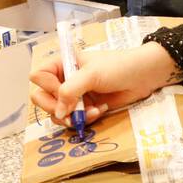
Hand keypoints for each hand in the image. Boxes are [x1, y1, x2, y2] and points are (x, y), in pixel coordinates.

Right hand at [29, 41, 173, 125]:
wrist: (143, 76)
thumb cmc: (117, 67)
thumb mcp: (91, 74)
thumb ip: (70, 91)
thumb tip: (57, 113)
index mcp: (62, 63)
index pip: (38, 77)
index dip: (48, 87)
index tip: (63, 92)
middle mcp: (64, 79)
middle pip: (41, 97)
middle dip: (55, 108)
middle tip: (68, 113)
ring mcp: (74, 95)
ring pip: (56, 112)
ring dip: (72, 116)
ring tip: (91, 113)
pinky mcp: (84, 108)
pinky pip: (73, 119)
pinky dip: (83, 119)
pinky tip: (99, 111)